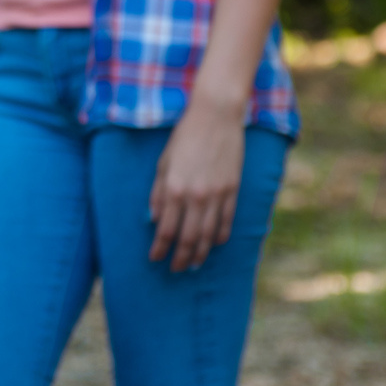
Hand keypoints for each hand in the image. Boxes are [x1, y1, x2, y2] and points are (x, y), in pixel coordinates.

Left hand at [148, 96, 245, 272]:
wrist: (216, 116)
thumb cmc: (184, 136)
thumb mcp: (163, 162)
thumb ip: (157, 192)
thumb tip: (153, 219)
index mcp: (174, 188)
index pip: (165, 229)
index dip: (160, 248)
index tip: (155, 258)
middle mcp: (195, 196)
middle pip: (187, 237)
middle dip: (180, 257)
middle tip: (175, 269)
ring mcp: (217, 194)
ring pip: (208, 234)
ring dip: (200, 253)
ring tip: (193, 264)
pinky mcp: (232, 189)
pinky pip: (226, 221)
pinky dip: (219, 236)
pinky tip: (213, 244)